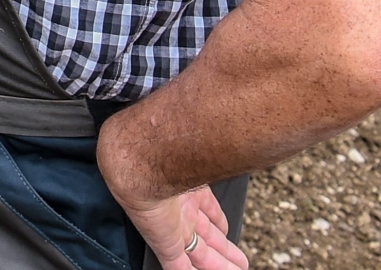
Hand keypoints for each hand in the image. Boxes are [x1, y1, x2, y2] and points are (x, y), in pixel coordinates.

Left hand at [98, 115, 246, 269]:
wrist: (138, 154)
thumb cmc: (168, 142)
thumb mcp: (203, 148)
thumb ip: (220, 145)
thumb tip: (242, 125)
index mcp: (188, 186)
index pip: (207, 210)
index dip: (218, 222)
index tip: (226, 230)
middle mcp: (181, 207)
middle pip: (207, 236)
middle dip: (223, 250)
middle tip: (238, 262)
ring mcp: (173, 225)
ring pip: (200, 255)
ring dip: (216, 265)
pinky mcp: (161, 241)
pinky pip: (175, 265)